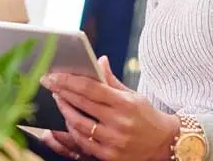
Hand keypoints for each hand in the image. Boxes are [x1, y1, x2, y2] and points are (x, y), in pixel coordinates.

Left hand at [41, 56, 178, 160]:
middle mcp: (119, 123)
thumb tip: (99, 60)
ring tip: (58, 100)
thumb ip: (112, 80)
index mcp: (125, 104)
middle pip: (81, 105)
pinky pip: (83, 142)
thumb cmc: (146, 115)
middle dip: (61, 92)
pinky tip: (68, 120)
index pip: (91, 88)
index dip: (69, 81)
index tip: (54, 75)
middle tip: (48, 83)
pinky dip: (72, 130)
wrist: (163, 143)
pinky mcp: (109, 156)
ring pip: (78, 125)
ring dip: (64, 111)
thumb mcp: (132, 95)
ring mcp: (113, 141)